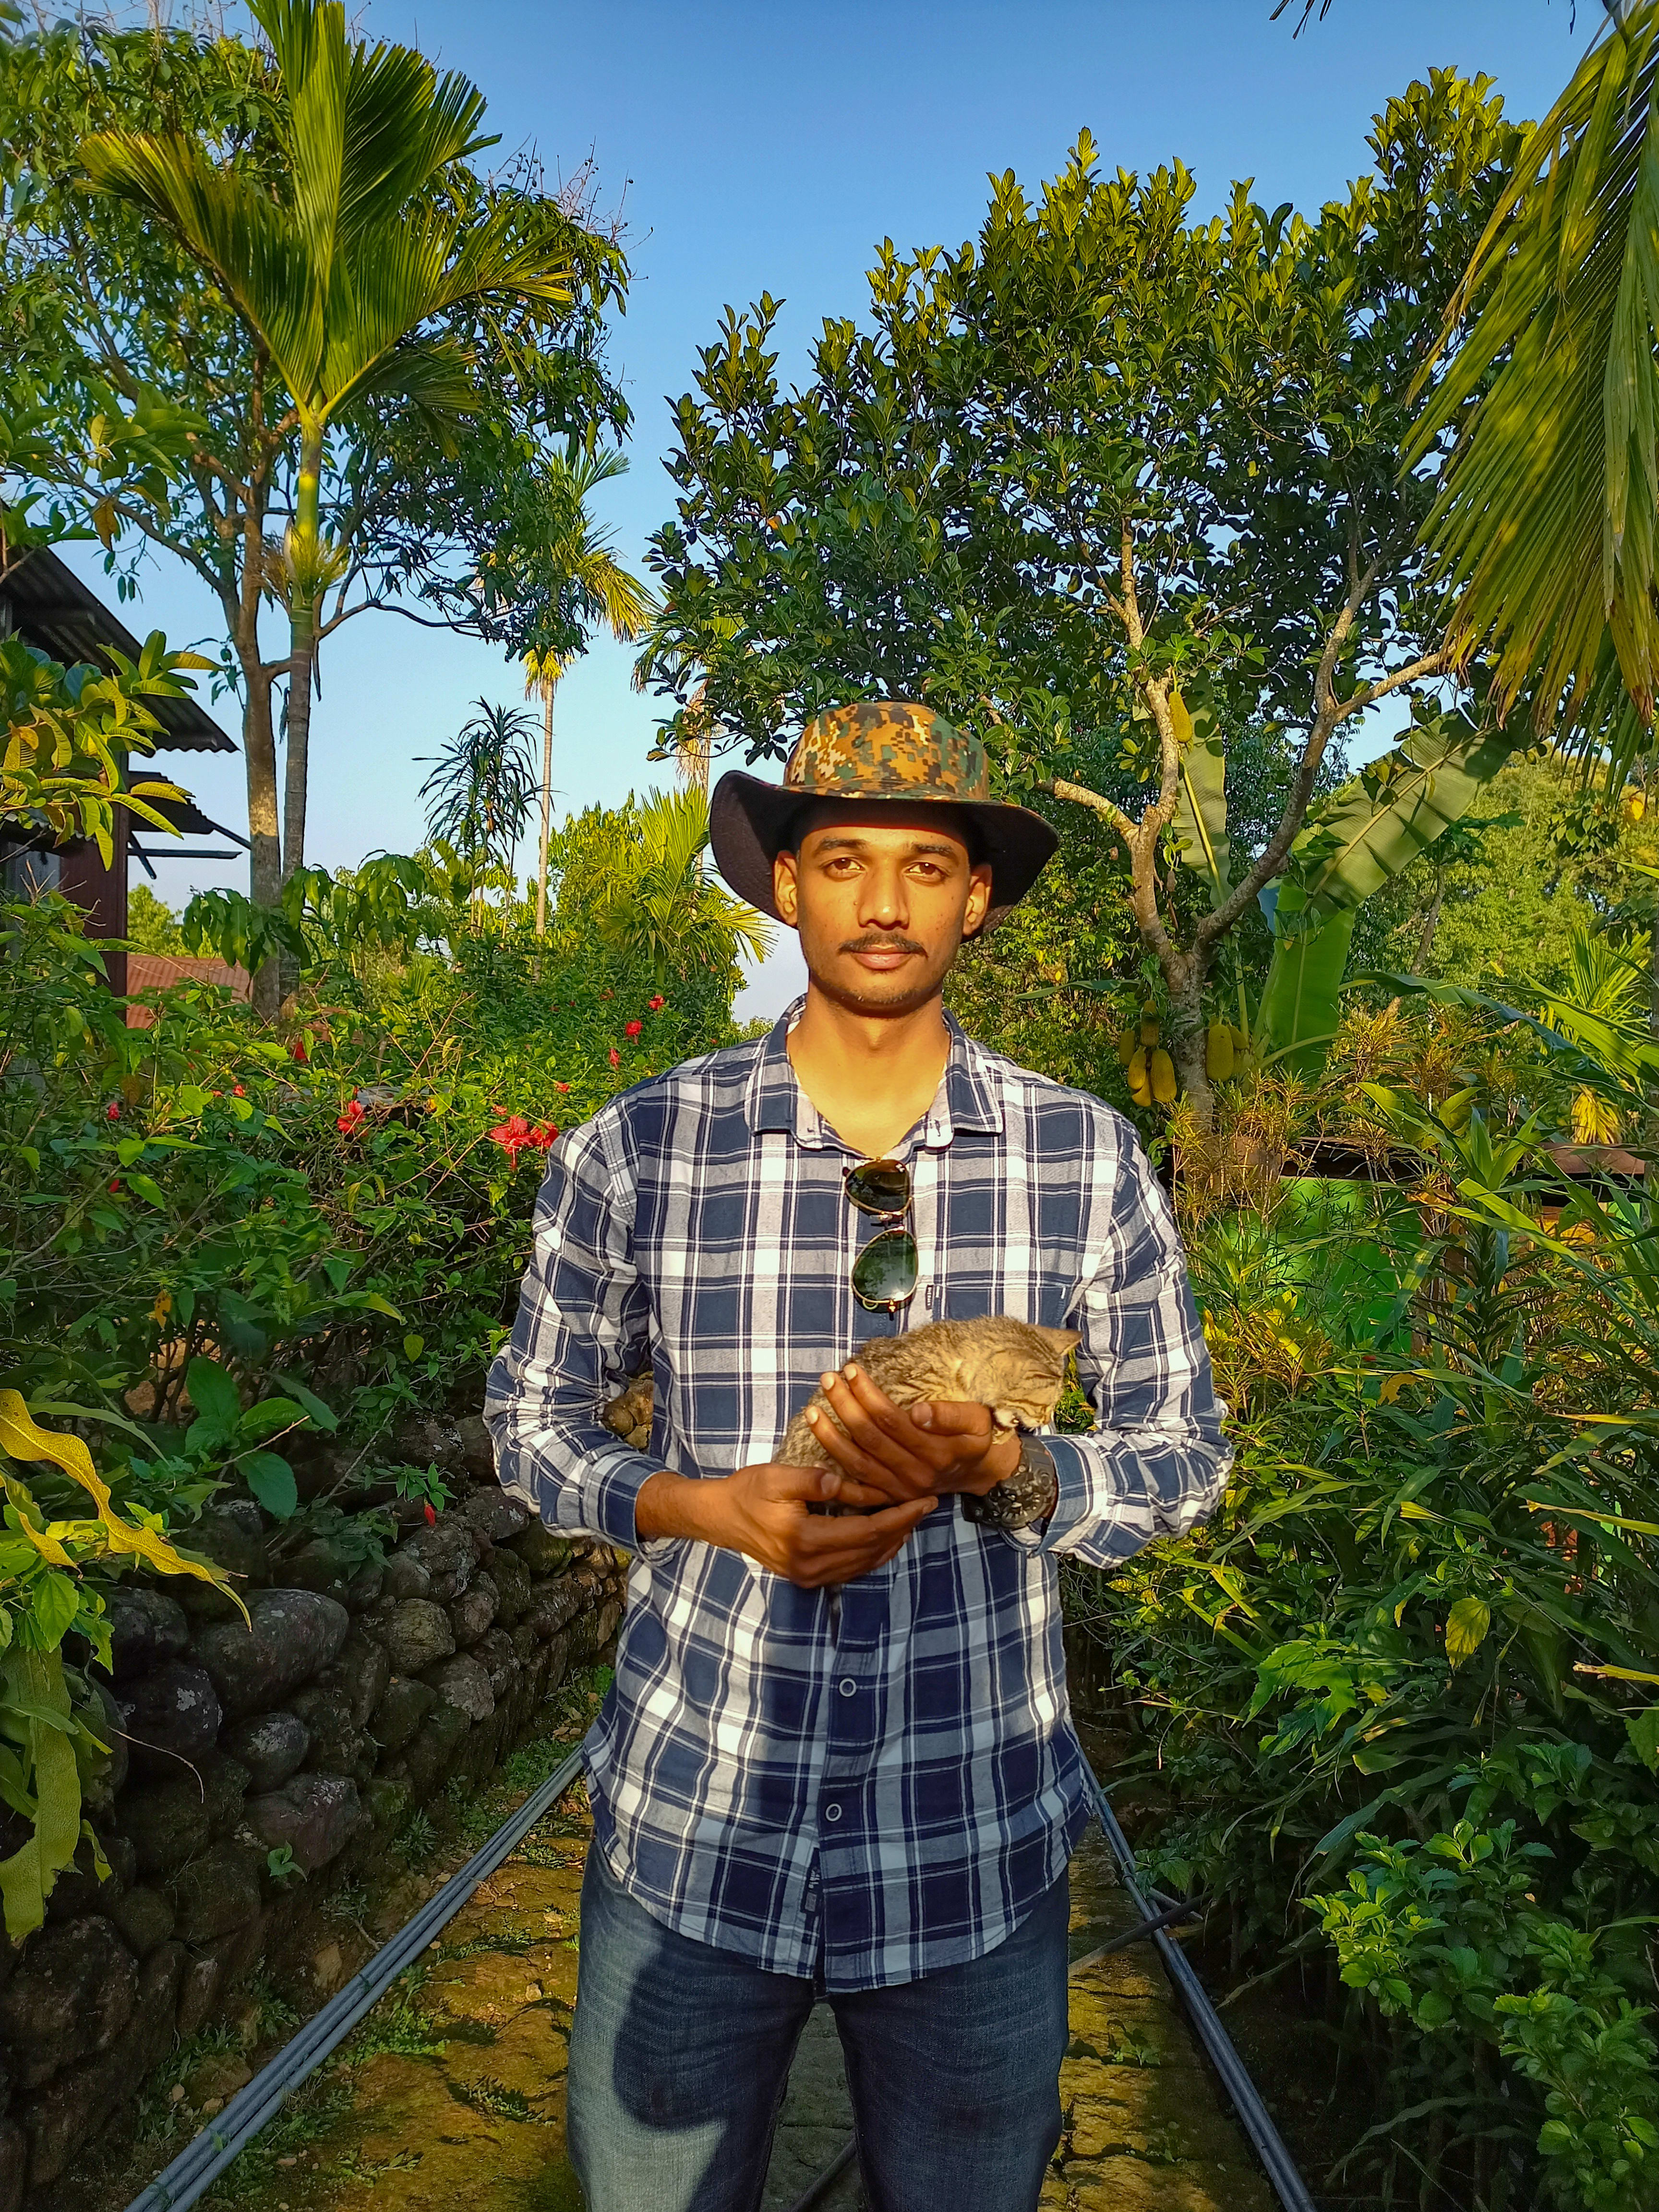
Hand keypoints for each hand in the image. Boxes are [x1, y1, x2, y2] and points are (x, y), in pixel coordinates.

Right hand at [635, 1461, 936, 1587]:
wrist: (720, 1518)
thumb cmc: (748, 1491)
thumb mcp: (776, 1477)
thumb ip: (811, 1481)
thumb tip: (842, 1482)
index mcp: (806, 1540)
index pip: (867, 1531)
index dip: (900, 1516)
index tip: (925, 1499)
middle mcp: (811, 1566)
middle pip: (872, 1550)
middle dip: (904, 1528)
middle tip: (928, 1505)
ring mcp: (809, 1575)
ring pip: (865, 1563)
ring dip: (892, 1542)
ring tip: (913, 1518)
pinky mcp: (807, 1576)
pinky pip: (852, 1568)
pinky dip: (874, 1553)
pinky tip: (887, 1536)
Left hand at [801, 1362, 1022, 1507]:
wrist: (983, 1472)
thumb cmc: (978, 1437)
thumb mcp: (977, 1420)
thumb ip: (950, 1415)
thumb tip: (917, 1412)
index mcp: (934, 1453)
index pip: (891, 1420)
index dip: (869, 1395)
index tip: (852, 1370)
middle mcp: (914, 1476)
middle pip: (870, 1438)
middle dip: (845, 1406)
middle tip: (828, 1379)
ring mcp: (900, 1491)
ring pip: (857, 1463)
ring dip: (831, 1437)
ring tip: (812, 1410)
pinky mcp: (891, 1499)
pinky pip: (858, 1492)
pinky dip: (835, 1478)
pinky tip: (814, 1458)